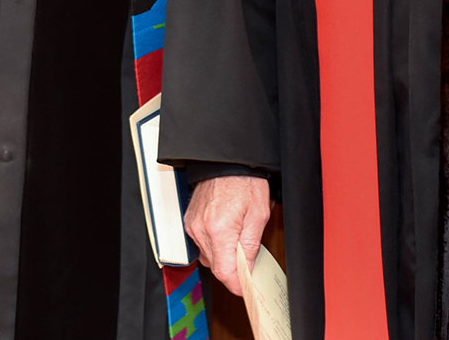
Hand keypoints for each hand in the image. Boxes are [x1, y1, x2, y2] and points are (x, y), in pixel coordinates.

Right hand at [183, 175, 270, 296]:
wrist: (227, 161)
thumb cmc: (244, 181)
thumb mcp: (258, 214)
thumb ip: (251, 246)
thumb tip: (247, 270)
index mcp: (219, 230)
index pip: (224, 272)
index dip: (236, 284)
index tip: (245, 288)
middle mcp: (201, 230)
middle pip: (215, 266)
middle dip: (232, 268)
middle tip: (249, 259)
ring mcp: (193, 225)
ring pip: (208, 256)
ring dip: (223, 255)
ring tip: (238, 238)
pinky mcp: (190, 221)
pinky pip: (202, 243)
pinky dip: (214, 243)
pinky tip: (226, 231)